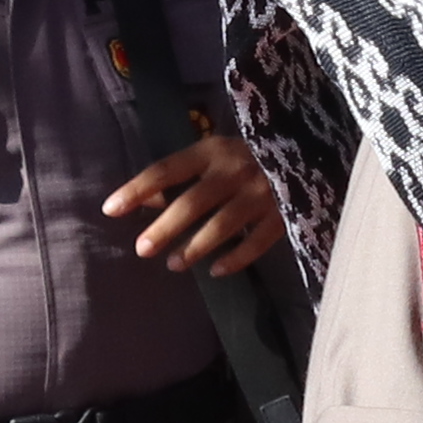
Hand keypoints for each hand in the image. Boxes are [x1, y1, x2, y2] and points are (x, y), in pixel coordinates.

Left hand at [107, 131, 282, 278]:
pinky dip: (235, 258)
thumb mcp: (214, 156)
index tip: (111, 209)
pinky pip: (256, 242)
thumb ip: (181, 176)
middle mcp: (236, 169)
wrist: (312, 152)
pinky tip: (216, 271)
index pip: (167, 169)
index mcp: (213, 150)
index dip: (138, 189)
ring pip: (223, 225)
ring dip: (195, 247)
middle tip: (142, 249)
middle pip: (193, 201)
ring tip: (174, 264)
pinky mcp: (285, 214)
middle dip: (166, 227)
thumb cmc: (250, 155)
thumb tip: (144, 201)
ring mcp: (262, 192)